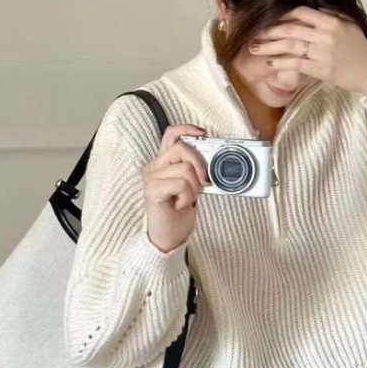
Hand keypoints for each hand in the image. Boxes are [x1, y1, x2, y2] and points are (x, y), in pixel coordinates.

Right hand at [142, 124, 209, 253]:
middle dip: (200, 165)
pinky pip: (181, 183)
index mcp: (164, 163)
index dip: (187, 128)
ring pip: (185, 168)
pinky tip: (180, 205)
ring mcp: (151, 177)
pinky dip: (187, 196)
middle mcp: (155, 166)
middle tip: (204, 183)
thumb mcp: (193, 188)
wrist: (169, 238)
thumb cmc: (180, 214)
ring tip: (186, 200)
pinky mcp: (152, 189)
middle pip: (182, 148)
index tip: (204, 133)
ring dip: (194, 188)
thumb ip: (197, 172)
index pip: (171, 134)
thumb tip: (214, 161)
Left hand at [249, 6, 366, 100]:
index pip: (301, 13)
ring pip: (290, 47)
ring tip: (255, 48)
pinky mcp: (321, 69)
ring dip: (270, 47)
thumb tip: (312, 9)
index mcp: (331, 21)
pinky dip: (281, 63)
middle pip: (291, 29)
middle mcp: (325, 35)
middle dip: (269, 31)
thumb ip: (332, 15)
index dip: (282, 16)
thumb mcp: (348, 26)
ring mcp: (323, 53)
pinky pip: (296, 64)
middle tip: (254, 34)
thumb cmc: (359, 49)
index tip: (270, 20)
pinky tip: (270, 62)